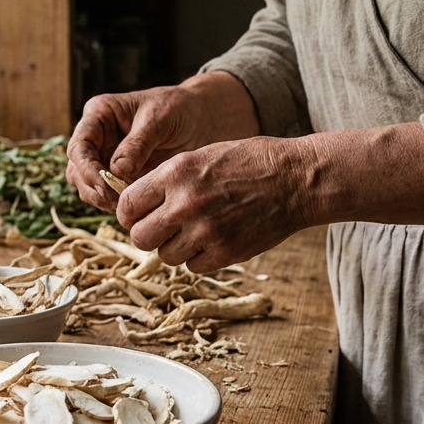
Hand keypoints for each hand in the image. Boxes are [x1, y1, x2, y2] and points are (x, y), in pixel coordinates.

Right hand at [66, 71, 259, 211]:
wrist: (201, 118)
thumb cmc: (179, 108)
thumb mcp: (160, 118)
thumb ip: (138, 143)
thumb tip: (117, 171)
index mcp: (99, 115)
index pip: (79, 146)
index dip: (87, 169)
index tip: (105, 186)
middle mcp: (97, 138)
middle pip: (77, 171)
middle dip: (93, 189)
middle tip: (118, 202)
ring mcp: (106, 159)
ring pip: (88, 187)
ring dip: (102, 200)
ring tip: (128, 206)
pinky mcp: (119, 177)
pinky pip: (108, 196)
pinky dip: (117, 204)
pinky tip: (136, 207)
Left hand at [116, 137, 307, 272]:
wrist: (296, 179)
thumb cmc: (249, 162)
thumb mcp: (201, 156)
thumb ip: (167, 180)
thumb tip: (137, 205)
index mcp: (175, 173)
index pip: (127, 205)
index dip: (129, 213)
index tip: (138, 215)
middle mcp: (185, 204)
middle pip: (140, 237)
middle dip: (148, 234)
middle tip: (163, 228)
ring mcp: (205, 232)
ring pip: (165, 256)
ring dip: (175, 247)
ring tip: (196, 230)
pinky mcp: (225, 253)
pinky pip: (193, 267)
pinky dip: (199, 258)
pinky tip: (214, 239)